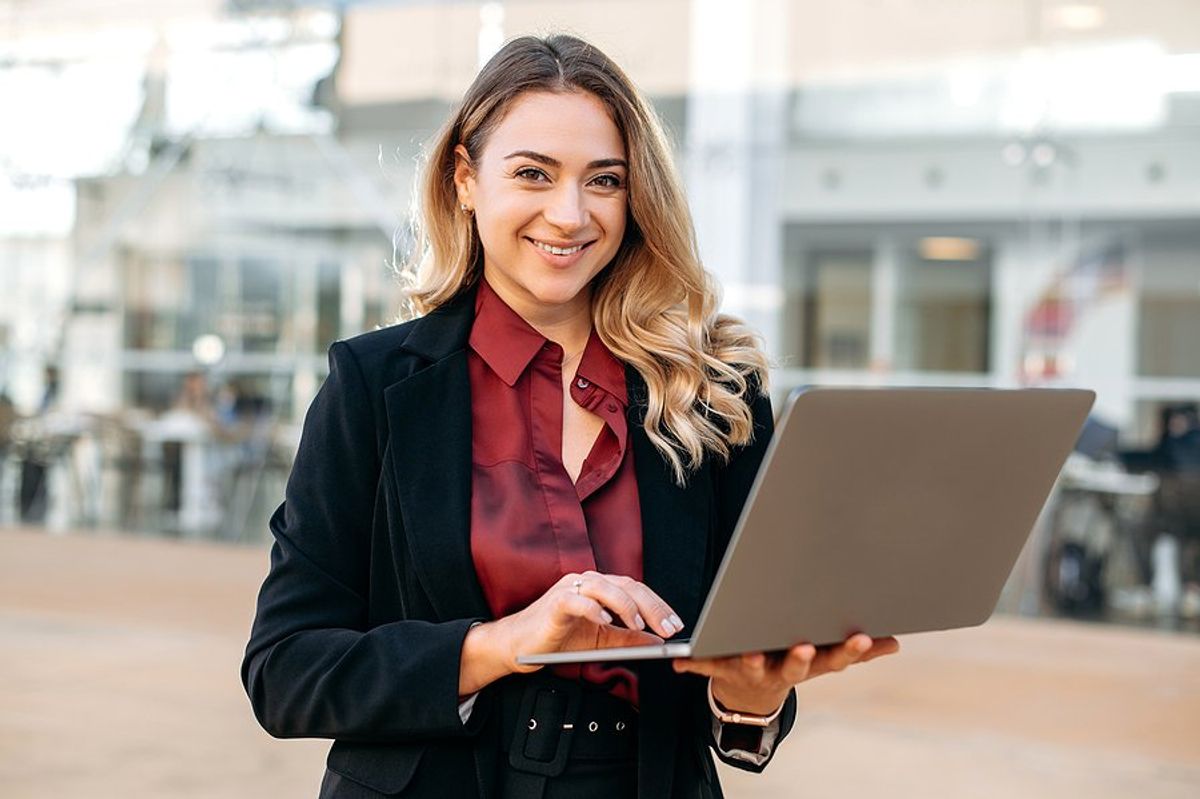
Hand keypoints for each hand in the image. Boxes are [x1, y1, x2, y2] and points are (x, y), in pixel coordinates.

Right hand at [496, 571, 684, 673]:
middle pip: (627, 586)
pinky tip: (605, 621)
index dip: (658, 606)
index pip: (636, 590)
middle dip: (650, 607)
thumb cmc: (559, 638)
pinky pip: (577, 601)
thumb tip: (656, 642)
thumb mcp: (602, 640)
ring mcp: (570, 589)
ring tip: (638, 625)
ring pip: (605, 588)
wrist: (521, 645)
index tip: (674, 624)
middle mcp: (587, 583)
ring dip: (626, 606)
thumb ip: (628, 638)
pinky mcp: (555, 602)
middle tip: (666, 627)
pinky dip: (593, 609)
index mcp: (601, 588)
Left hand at [672, 633, 899, 715]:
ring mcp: (752, 671)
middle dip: (800, 657)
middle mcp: (782, 670)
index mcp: (810, 663)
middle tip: (805, 647)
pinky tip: (678, 662)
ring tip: (748, 651)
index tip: (862, 636)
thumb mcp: (824, 658)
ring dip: (750, 660)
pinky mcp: (722, 668)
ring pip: (752, 666)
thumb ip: (857, 651)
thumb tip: (894, 642)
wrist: (749, 697)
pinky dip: (692, 662)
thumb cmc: (789, 662)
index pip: (836, 659)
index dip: (850, 650)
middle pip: (795, 666)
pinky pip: (706, 665)